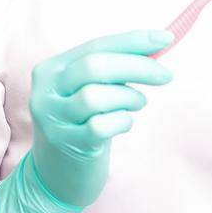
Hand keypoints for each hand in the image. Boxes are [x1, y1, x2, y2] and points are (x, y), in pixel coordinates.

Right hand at [27, 28, 174, 208]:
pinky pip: (100, 126)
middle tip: (165, 76)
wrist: (57, 174)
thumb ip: (114, 68)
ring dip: (128, 98)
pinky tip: (124, 123)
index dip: (133, 41)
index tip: (166, 38)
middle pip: (95, 67)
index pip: (96, 45)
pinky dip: (122, 121)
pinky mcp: (65, 144)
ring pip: (95, 97)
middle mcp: (45, 92)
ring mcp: (52, 119)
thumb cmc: (84, 122)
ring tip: (137, 103)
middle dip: (138, 67)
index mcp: (52, 69)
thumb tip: (158, 44)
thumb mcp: (90, 89)